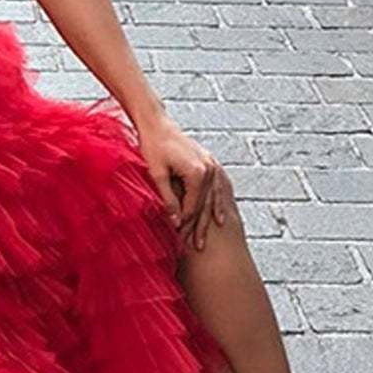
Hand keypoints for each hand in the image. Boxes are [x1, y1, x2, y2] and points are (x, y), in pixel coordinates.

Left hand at [137, 117, 232, 249]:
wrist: (157, 124)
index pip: (192, 207)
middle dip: (200, 227)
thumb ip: (167, 198)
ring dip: (209, 219)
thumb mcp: (157, 174)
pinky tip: (220, 219)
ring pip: (212, 199)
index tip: (179, 241)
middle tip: (196, 248)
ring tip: (206, 240)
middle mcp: (209, 169)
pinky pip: (216, 189)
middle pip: (205, 205)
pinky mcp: (210, 163)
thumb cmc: (153, 147)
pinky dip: (217, 204)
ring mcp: (212, 165)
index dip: (186, 225)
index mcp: (196, 173)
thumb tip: (174, 221)